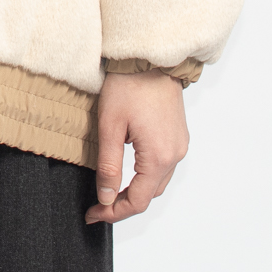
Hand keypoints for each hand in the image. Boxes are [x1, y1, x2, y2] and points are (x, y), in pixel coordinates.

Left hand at [86, 70, 188, 224]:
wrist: (150, 57)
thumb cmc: (129, 86)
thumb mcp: (110, 126)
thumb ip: (109, 166)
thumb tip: (107, 197)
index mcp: (159, 157)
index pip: (137, 201)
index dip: (113, 213)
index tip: (92, 214)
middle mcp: (175, 155)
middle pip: (149, 195)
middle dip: (123, 204)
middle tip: (97, 205)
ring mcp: (179, 145)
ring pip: (157, 182)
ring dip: (135, 191)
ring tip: (110, 192)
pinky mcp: (178, 135)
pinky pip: (163, 166)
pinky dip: (146, 176)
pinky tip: (129, 172)